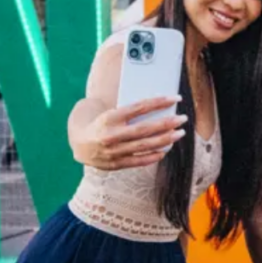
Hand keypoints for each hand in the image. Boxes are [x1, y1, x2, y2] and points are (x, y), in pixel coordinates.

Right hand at [71, 98, 186, 169]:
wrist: (79, 143)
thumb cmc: (101, 123)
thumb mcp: (110, 112)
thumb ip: (129, 112)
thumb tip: (157, 107)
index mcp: (110, 117)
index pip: (139, 107)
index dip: (159, 102)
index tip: (175, 98)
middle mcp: (111, 135)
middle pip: (145, 129)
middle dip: (166, 123)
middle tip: (182, 119)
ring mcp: (113, 151)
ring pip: (144, 146)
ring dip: (165, 140)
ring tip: (179, 133)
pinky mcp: (115, 164)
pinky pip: (139, 161)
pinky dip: (153, 156)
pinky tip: (165, 150)